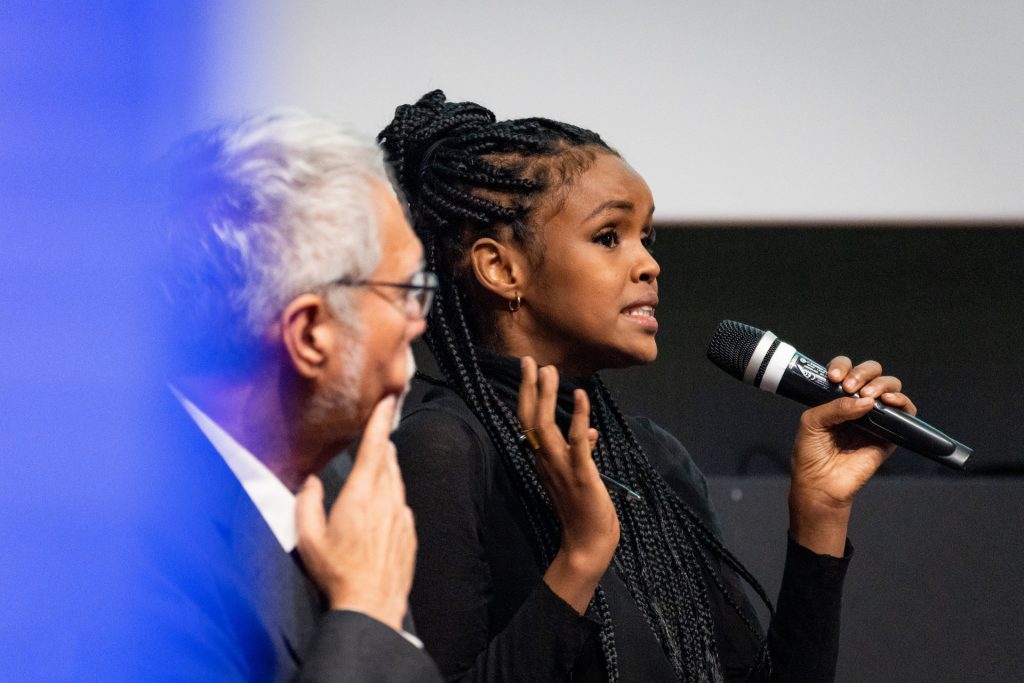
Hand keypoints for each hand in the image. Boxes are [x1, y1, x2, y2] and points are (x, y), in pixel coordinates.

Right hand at [295, 395, 414, 631]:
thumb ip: (307, 503)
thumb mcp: (308, 538)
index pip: (375, 446)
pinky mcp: (409, 532)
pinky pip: (401, 505)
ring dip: (387, 469)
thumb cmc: (338, 573)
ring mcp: (402, 516)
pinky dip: (391, 498)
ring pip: (396, 481)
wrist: (372, 605)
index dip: (381, 419)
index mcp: (362, 494)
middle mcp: (387, 499)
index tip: (388, 399)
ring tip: (377, 466)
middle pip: (388, 460)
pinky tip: (379, 509)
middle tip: (376, 431)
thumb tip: (310, 482)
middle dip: (382, 443)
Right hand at [518, 357, 619, 612]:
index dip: (528, 394)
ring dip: (548, 397)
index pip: (530, 421)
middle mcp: (546, 460)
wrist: (588, 543)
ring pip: (546, 427)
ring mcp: (562, 468)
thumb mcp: (580, 475)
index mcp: (544, 459)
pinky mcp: (581, 475)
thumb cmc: (584, 510)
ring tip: (549, 371)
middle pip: (530, 419)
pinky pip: (577, 444)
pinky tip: (583, 397)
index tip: (529, 369)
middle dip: (529, 388)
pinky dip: (579, 418)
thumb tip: (588, 431)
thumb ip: (581, 451)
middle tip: (528, 360)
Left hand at [789, 357, 916, 554]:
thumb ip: (835, 406)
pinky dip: (901, 401)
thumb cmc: (811, 454)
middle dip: (863, 372)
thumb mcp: (812, 422)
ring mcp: (875, 417)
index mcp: (836, 397)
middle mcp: (857, 404)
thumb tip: (865, 400)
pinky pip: (906, 411)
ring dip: (881, 384)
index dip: (843, 366)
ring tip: (868, 396)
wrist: (820, 483)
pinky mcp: (891, 434)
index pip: (845, 369)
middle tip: (851, 386)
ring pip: (890, 387)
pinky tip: (887, 401)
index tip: (834, 378)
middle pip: (872, 372)